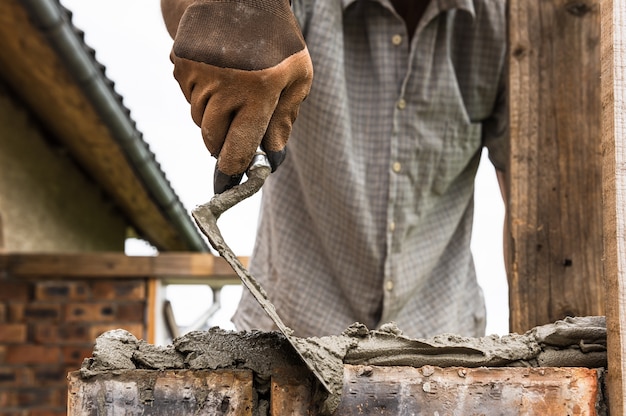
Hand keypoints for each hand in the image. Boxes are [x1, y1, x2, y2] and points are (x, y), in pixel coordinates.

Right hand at [171, 0, 312, 192]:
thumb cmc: (277, 41)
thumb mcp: (297, 76)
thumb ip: (285, 119)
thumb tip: (272, 156)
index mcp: (259, 90)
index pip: (239, 146)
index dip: (234, 169)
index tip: (231, 181)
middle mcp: (224, 85)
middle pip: (213, 139)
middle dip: (223, 146)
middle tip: (235, 141)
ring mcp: (198, 74)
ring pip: (199, 120)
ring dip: (214, 119)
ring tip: (233, 94)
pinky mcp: (181, 65)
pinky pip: (188, 98)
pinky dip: (202, 97)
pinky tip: (219, 75)